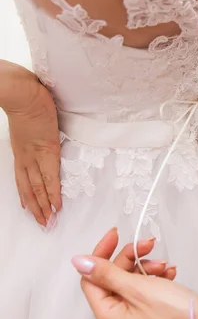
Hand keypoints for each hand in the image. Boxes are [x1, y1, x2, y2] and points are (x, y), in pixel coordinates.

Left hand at [0, 61, 61, 226]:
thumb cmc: (27, 99)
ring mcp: (36, 155)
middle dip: (36, 208)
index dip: (26, 197)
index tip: (31, 210)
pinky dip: (53, 193)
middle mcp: (26, 157)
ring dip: (44, 206)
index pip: (23, 180)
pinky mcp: (47, 151)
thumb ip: (34, 131)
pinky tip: (56, 205)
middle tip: (44, 224)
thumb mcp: (26, 121)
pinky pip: (50, 178)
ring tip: (49, 221)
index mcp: (21, 151)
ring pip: (38, 188)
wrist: (24, 94)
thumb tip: (41, 131)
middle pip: (29, 189)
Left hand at [73, 230, 197, 318]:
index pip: (92, 278)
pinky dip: (157, 278)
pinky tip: (169, 274)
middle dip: (132, 258)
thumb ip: (107, 273)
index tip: (116, 235)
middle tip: (148, 246)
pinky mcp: (151, 317)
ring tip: (164, 266)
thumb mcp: (139, 288)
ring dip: (147, 267)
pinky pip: (146, 290)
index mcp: (109, 318)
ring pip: (131, 281)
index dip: (102, 253)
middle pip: (113, 278)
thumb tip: (80, 261)